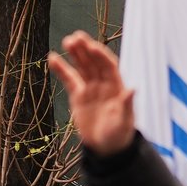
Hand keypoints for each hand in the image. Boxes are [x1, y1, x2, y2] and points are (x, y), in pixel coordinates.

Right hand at [48, 31, 136, 154]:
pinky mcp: (78, 96)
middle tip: (76, 37)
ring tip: (67, 40)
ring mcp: (91, 89)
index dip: (100, 56)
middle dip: (86, 50)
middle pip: (94, 63)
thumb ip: (127, 105)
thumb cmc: (119, 135)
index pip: (109, 66)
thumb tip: (133, 89)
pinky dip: (61, 69)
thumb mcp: (124, 121)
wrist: (107, 148)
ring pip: (82, 67)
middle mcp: (104, 85)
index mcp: (117, 87)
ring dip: (76, 54)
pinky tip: (53, 57)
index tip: (91, 46)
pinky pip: (69, 79)